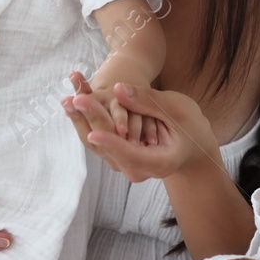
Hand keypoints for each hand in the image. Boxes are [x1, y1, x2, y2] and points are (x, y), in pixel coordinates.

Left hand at [62, 75, 217, 182]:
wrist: (191, 145)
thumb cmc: (191, 126)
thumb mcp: (176, 110)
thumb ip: (147, 101)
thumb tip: (117, 89)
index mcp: (159, 163)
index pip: (130, 155)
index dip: (111, 143)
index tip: (93, 131)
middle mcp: (138, 169)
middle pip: (108, 148)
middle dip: (90, 121)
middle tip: (74, 99)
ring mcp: (126, 164)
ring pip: (98, 145)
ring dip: (82, 120)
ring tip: (67, 97)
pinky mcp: (118, 155)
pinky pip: (99, 138)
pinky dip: (87, 118)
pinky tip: (73, 100)